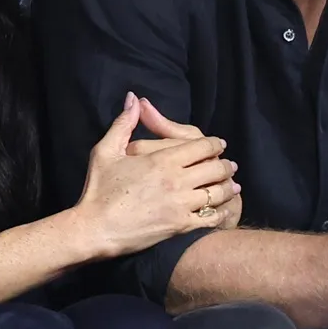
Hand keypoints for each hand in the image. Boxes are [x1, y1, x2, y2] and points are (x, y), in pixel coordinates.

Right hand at [77, 94, 239, 256]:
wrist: (94, 230)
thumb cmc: (98, 190)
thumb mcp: (106, 151)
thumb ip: (123, 124)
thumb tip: (134, 99)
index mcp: (162, 160)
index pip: (201, 146)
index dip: (215, 144)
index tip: (220, 144)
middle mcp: (177, 181)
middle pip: (214, 168)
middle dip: (226, 165)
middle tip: (231, 165)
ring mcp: (181, 205)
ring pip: (216, 193)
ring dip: (228, 187)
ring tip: (233, 185)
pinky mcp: (180, 227)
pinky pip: (210, 217)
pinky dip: (220, 211)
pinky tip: (222, 209)